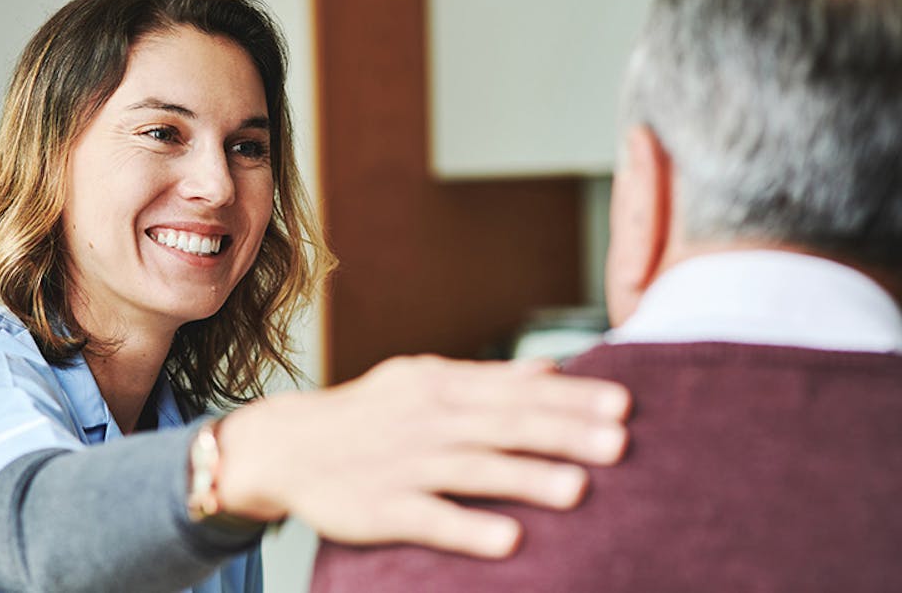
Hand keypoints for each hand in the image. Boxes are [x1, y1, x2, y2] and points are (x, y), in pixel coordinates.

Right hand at [216, 355, 629, 557]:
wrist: (286, 445)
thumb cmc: (369, 413)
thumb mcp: (423, 380)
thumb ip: (489, 378)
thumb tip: (554, 368)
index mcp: (439, 385)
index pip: (515, 389)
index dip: (571, 398)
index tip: (623, 405)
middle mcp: (425, 420)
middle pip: (502, 425)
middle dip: (563, 432)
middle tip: (620, 442)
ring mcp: (402, 464)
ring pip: (472, 469)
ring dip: (525, 477)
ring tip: (579, 489)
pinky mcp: (380, 508)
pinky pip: (428, 518)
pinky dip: (468, 527)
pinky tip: (510, 540)